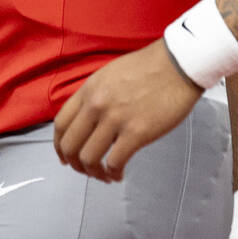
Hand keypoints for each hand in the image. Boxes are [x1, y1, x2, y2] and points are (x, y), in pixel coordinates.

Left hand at [53, 40, 201, 181]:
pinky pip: (114, 163)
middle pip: (70, 146)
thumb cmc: (149, 67)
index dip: (59, 146)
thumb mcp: (110, 74)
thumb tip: (89, 120)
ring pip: (89, 158)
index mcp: (89, 89)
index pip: (61, 124)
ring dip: (94, 173)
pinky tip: (119, 174)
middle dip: (75, 164)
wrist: (178, 63)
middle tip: (85, 170)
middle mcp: (97, 105)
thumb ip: (96, 95)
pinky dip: (113, 173)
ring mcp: (115, 119)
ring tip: (105, 175)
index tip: (65, 157)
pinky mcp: (136, 133)